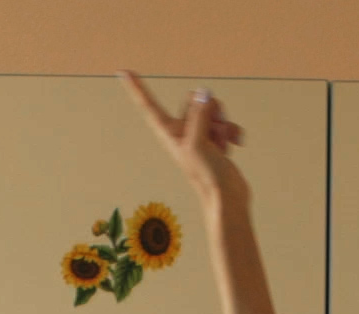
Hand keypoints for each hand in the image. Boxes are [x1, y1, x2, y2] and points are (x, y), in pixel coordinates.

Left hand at [123, 71, 247, 213]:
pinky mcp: (215, 140)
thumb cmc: (207, 176)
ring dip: (223, 123)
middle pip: (194, 100)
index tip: (123, 72)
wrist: (226, 197)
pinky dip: (231, 130)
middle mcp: (182, 131)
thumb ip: (198, 114)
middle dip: (210, 110)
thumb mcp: (198, 142)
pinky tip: (234, 144)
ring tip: (222, 143)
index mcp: (168, 132)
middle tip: (213, 132)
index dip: (137, 88)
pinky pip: (224, 122)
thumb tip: (203, 94)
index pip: (149, 105)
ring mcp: (199, 135)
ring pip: (213, 110)